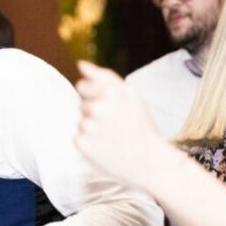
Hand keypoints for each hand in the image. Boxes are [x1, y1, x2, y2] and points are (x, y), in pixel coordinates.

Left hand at [75, 60, 167, 189]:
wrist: (148, 161)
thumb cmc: (140, 126)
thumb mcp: (130, 95)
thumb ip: (104, 76)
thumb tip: (80, 64)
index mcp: (110, 91)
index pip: (82, 86)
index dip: (93, 96)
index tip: (106, 106)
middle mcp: (97, 107)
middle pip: (81, 104)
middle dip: (93, 112)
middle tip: (113, 124)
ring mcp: (88, 126)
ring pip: (80, 121)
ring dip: (91, 127)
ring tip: (110, 136)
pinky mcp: (82, 144)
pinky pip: (78, 137)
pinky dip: (88, 142)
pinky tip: (104, 147)